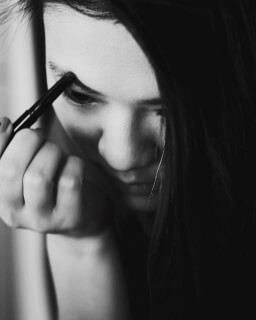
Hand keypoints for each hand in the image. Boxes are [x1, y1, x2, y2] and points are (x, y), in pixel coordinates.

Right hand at [0, 117, 109, 235]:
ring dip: (52, 153)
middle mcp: (13, 214)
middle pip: (10, 171)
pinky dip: (73, 164)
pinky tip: (73, 166)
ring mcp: (41, 219)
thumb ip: (15, 150)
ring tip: (58, 154)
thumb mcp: (29, 169)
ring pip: (39, 176)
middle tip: (39, 136)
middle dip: (27, 142)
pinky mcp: (68, 218)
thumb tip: (4, 124)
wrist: (82, 218)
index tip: (7, 123)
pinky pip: (69, 180)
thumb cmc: (54, 186)